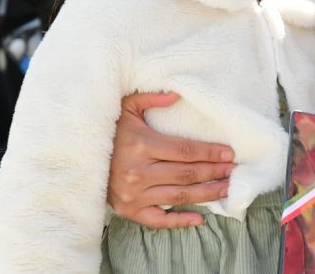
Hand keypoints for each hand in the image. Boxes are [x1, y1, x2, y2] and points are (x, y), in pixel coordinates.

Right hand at [107, 91, 235, 227]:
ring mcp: (134, 194)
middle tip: (234, 171)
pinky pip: (159, 219)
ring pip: (179, 196)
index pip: (185, 151)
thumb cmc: (109, 130)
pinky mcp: (129, 210)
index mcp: (141, 145)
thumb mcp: (126, 107)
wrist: (80, 157)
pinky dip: (180, 221)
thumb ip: (151, 98)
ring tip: (226, 188)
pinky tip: (200, 217)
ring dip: (207, 193)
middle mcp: (138, 172)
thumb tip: (177, 94)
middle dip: (214, 172)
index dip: (210, 152)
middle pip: (187, 174)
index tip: (229, 153)